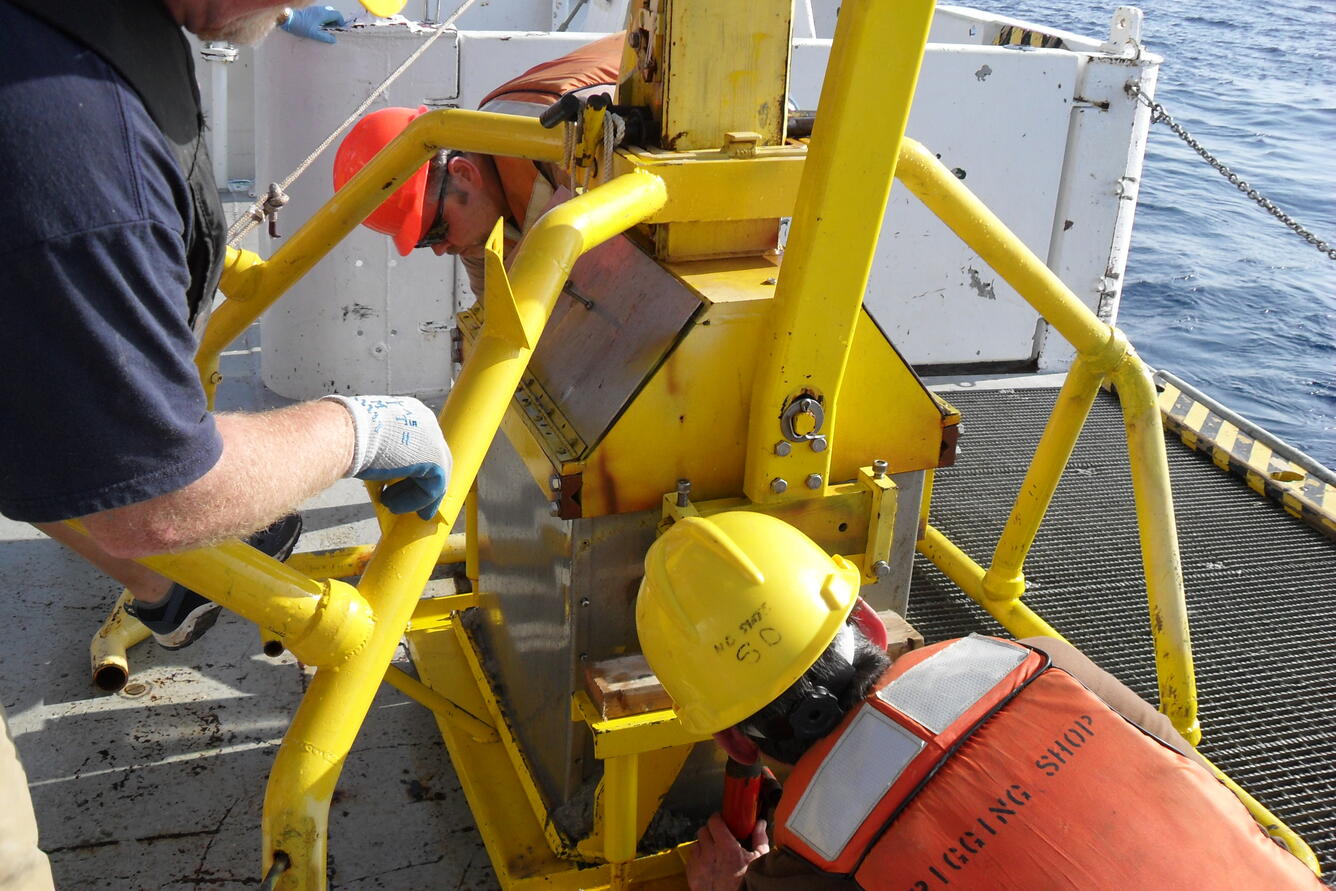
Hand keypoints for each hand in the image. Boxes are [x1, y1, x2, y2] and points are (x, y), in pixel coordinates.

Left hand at [279, 6, 345, 43]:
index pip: (337, 15)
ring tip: (326, 28)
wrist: (288, 19)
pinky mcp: (311, 10)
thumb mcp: (314, 34)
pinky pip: (322, 12)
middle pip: (333, 13)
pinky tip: (319, 25)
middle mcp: (321, 10)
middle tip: (333, 29)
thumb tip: (333, 39)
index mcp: (323, 14)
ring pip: (327, 12)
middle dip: (336, 20)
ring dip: (329, 19)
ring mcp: (315, 9)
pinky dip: (324, 18)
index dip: (341, 22)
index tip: (340, 29)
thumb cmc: (301, 26)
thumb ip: (325, 37)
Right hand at [324, 395, 451, 519]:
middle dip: (417, 482)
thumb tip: (377, 464)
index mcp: (408, 411)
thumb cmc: (346, 433)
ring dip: (414, 495)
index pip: (418, 443)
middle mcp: (426, 421)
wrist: (346, 431)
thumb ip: (380, 448)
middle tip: (399, 499)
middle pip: (431, 458)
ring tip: (392, 506)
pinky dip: (415, 500)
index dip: (410, 466)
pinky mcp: (436, 460)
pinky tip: (395, 506)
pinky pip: (432, 487)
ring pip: (433, 475)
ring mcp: (434, 439)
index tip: (396, 483)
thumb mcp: (365, 437)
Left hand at [685, 813, 768, 890]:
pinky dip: (698, 860)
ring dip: (703, 846)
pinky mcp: (692, 877)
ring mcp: (699, 866)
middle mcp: (709, 854)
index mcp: (726, 847)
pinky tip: (707, 865)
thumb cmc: (749, 883)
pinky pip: (690, 861)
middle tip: (719, 837)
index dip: (718, 819)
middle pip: (703, 831)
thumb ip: (759, 838)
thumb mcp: (759, 859)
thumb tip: (760, 824)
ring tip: (713, 853)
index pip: (714, 821)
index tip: (722, 820)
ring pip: (695, 845)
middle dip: (711, 832)